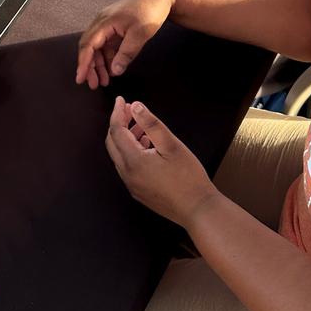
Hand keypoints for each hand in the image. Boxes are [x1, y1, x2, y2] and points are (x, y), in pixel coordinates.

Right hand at [76, 0, 173, 87]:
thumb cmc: (150, 11)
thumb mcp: (140, 35)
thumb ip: (126, 54)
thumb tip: (115, 70)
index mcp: (105, 22)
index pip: (88, 45)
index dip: (83, 63)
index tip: (81, 78)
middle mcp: (102, 22)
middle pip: (89, 47)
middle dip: (90, 67)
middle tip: (93, 84)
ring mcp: (108, 24)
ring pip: (97, 47)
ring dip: (99, 64)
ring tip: (104, 80)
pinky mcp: (114, 27)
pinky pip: (106, 44)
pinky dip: (107, 57)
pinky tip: (112, 68)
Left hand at [106, 97, 216, 228]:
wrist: (198, 210)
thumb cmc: (188, 178)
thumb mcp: (171, 145)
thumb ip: (151, 124)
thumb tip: (136, 106)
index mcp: (133, 161)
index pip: (116, 131)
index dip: (117, 113)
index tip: (121, 100)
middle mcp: (127, 174)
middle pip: (113, 143)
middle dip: (118, 124)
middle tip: (130, 111)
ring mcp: (132, 185)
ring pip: (119, 156)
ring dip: (126, 138)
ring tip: (141, 126)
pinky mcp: (139, 192)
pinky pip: (127, 167)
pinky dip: (131, 152)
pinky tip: (147, 146)